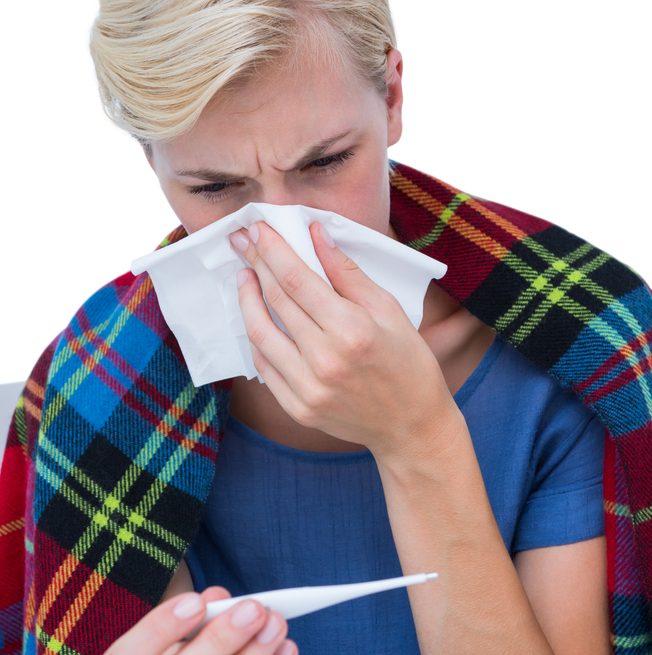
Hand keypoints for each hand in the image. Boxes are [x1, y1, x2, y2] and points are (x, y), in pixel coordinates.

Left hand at [231, 220, 456, 461]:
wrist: (411, 425)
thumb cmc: (407, 362)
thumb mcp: (388, 309)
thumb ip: (347, 273)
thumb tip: (315, 235)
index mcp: (352, 329)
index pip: (297, 279)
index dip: (273, 250)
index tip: (257, 229)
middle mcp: (325, 360)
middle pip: (276, 301)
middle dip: (256, 265)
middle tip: (242, 243)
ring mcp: (308, 388)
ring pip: (260, 334)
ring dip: (246, 301)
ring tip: (244, 278)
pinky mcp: (298, 408)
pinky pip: (264, 366)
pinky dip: (257, 338)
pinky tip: (256, 318)